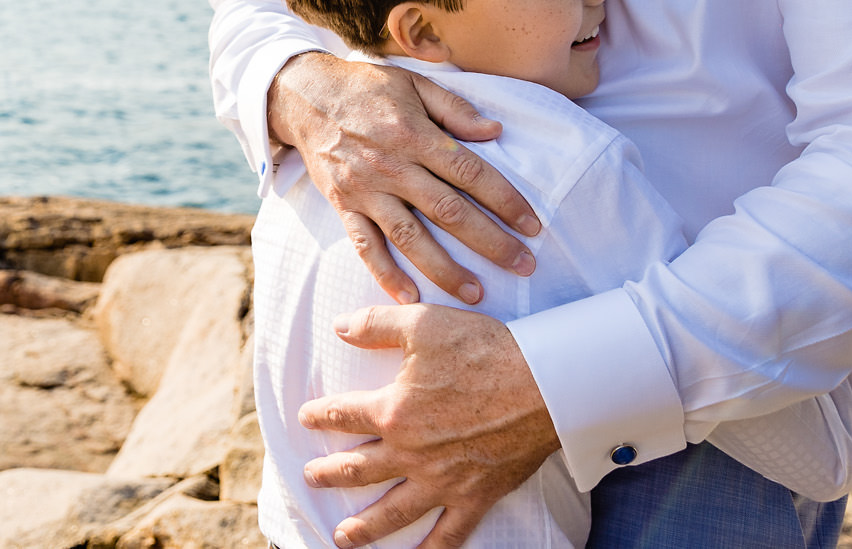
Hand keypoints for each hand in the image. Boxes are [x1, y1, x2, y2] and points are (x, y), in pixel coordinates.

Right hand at [269, 53, 538, 304]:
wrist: (305, 96)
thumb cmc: (366, 87)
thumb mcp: (413, 83)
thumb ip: (454, 109)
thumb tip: (495, 131)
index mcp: (415, 134)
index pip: (470, 173)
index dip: (505, 200)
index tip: (532, 225)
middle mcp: (392, 166)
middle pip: (448, 211)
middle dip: (490, 242)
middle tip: (523, 266)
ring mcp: (366, 189)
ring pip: (410, 237)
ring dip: (445, 268)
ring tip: (476, 293)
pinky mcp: (343, 205)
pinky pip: (365, 245)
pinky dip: (386, 273)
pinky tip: (410, 297)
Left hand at [300, 305, 557, 548]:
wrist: (546, 385)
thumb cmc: (485, 350)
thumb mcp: (423, 323)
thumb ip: (376, 324)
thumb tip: (340, 327)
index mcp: (394, 411)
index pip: (344, 415)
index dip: (320, 416)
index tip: (306, 418)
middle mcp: (411, 452)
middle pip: (357, 468)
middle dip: (329, 474)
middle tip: (309, 478)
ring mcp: (443, 480)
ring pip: (393, 511)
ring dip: (364, 526)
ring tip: (342, 537)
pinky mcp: (476, 497)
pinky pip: (449, 534)